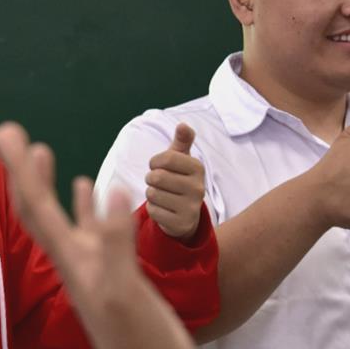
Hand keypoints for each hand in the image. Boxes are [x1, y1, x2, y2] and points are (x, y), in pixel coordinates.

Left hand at [0, 122, 198, 348]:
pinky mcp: (112, 270)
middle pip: (36, 204)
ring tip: (40, 151)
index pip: (35, 204)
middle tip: (9, 132)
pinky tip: (88, 189)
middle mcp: (72, 256)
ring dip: (47, 182)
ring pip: (60, 214)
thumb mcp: (122, 290)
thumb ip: (113, 244)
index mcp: (69, 257)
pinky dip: (86, 206)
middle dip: (20, 168)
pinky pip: (92, 229)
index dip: (18, 167)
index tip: (3, 132)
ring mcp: (91, 263)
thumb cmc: (137, 342)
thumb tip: (107, 188)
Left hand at [144, 123, 204, 239]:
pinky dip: (152, 209)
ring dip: (151, 194)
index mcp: (197, 168)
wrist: (184, 214)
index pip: (166, 158)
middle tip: (158, 182)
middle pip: (157, 177)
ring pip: (153, 194)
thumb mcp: (180, 159)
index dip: (154, 162)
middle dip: (150, 179)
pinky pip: (153, 211)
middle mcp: (198, 187)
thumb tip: (183, 125)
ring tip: (161, 195)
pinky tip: (163, 209)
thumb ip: (182, 141)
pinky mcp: (181, 223)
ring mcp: (191, 207)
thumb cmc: (178, 179)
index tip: (157, 166)